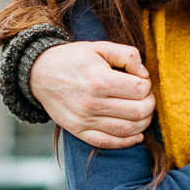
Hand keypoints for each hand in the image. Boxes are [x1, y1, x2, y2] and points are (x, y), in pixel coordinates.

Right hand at [30, 41, 155, 148]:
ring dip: (143, 123)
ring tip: (143, 112)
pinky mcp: (78, 131)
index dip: (147, 84)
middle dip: (150, 105)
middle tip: (146, 97)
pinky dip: (127, 142)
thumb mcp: (100, 46)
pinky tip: (137, 134)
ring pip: (127, 130)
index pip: (140, 89)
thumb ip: (127, 55)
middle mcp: (92, 103)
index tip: (142, 80)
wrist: (40, 73)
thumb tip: (145, 74)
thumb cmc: (73, 58)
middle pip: (138, 112)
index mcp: (99, 80)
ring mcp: (84, 120)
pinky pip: (108, 143)